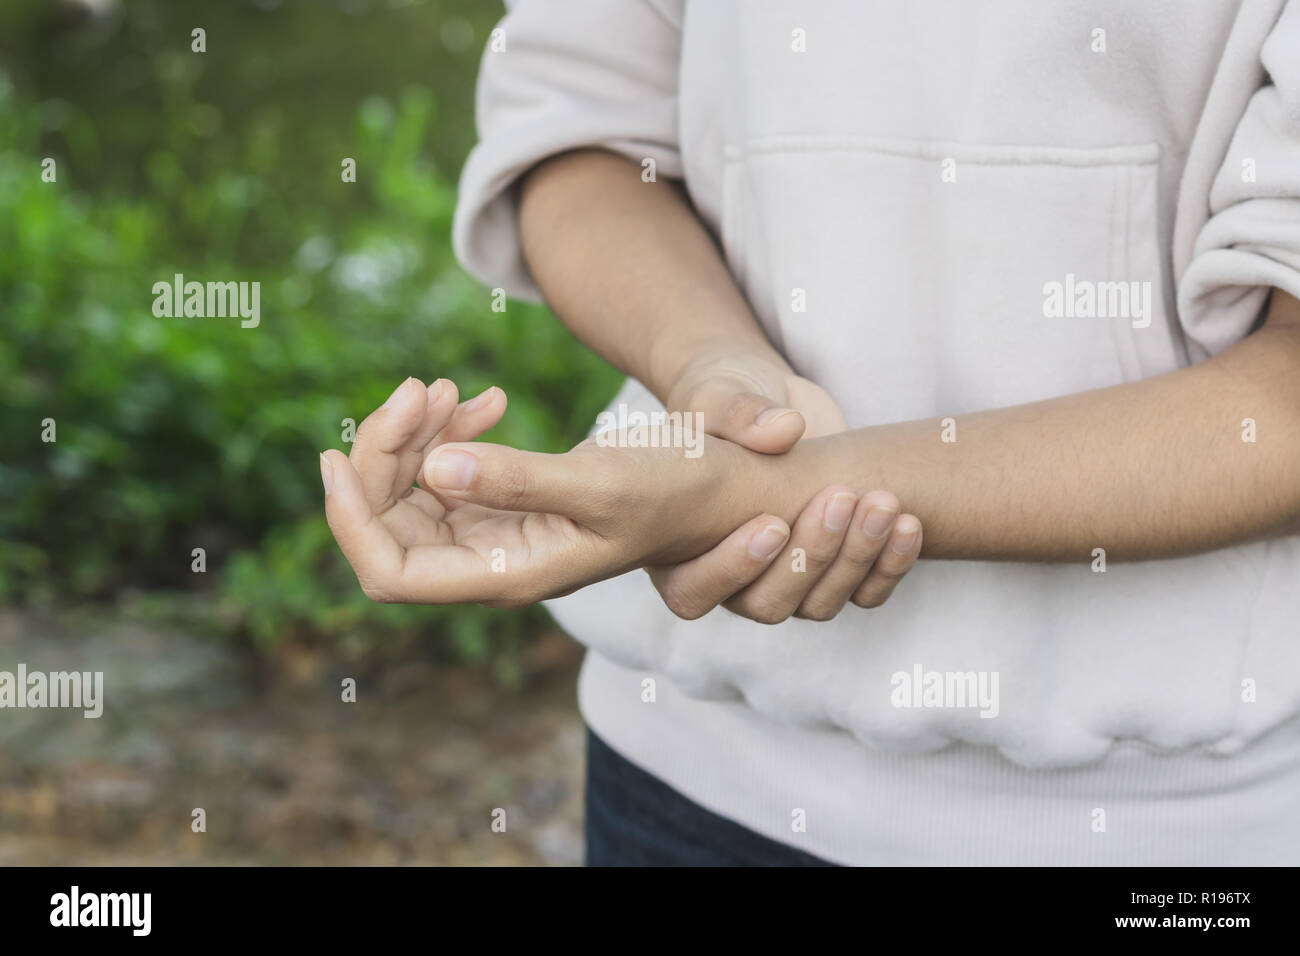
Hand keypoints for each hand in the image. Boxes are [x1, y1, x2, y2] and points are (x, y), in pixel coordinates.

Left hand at [323, 377, 769, 607]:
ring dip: (416, 434)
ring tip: (448, 388)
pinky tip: (485, 401)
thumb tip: (434, 470)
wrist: (710, 486)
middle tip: (422, 387)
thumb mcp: (602, 483)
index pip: (390, 573)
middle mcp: (487, 563)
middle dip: (388, 452)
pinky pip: (445, 468)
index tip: (334, 455)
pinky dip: (448, 431)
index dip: (350, 521)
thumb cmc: (672, 493)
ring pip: (411, 489)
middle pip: (389, 520)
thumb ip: (519, 481)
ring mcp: (489, 533)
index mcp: (506, 577)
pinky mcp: (499, 502)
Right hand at [652, 345, 921, 621]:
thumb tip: (781, 431)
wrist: (769, 399)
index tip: (774, 523)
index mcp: (677, 550)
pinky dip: (890, 566)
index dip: (732, 568)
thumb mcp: (717, 394)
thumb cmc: (723, 396)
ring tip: (885, 503)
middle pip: (766, 603)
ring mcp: (785, 580)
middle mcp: (730, 579)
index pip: (694, 591)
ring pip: (819, 603)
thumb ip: (735, 413)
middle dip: (811, 556)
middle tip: (842, 497)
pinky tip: (909, 524)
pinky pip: (864, 593)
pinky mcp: (833, 570)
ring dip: (856, 559)